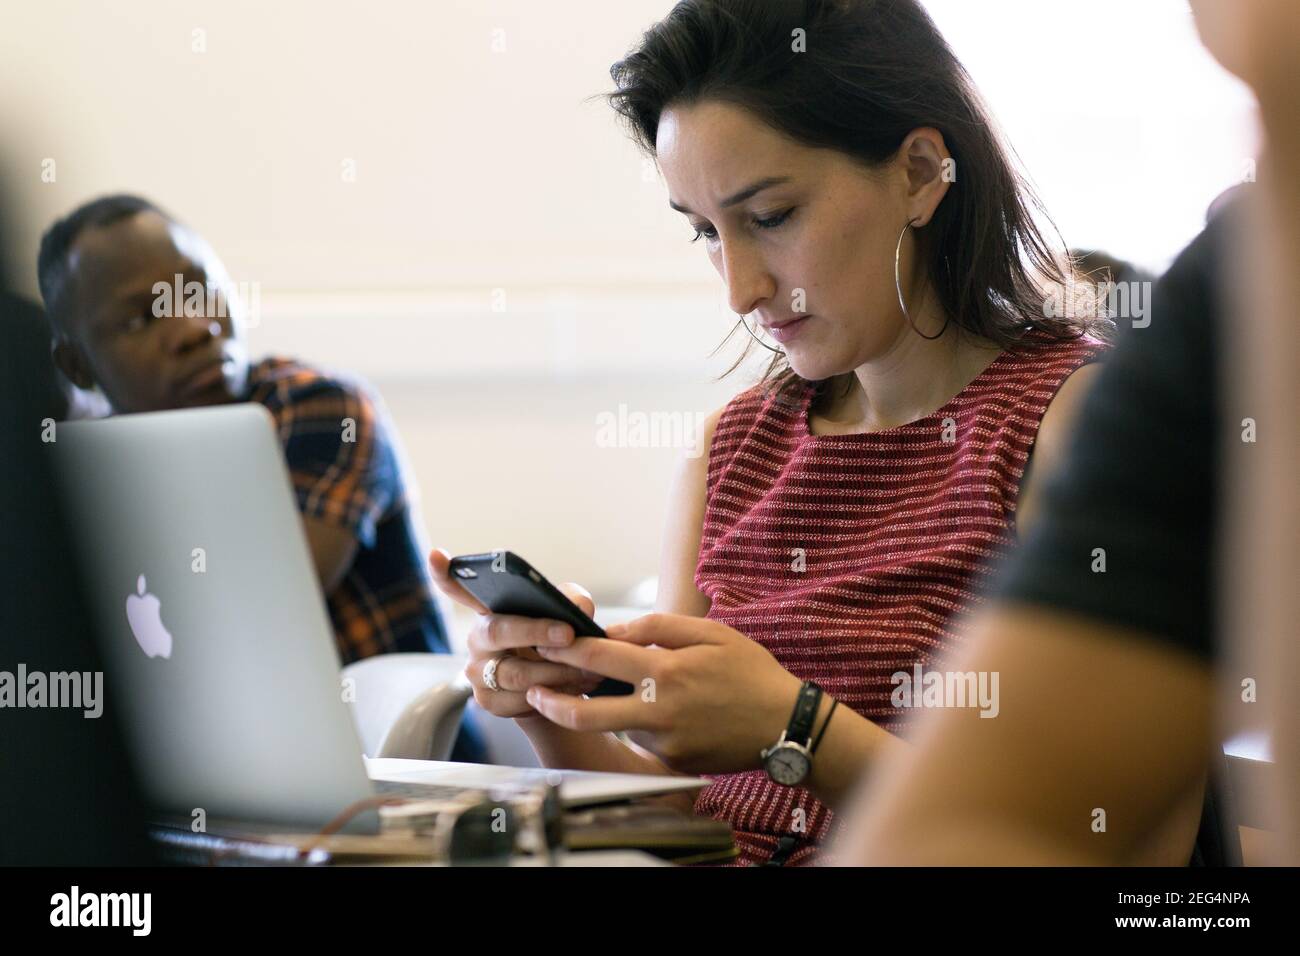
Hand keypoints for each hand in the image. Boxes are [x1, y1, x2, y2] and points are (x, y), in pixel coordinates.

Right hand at [428, 548, 603, 717]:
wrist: (557, 686)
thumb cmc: (557, 639)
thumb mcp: (567, 613)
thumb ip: (573, 602)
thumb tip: (578, 610)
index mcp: (489, 608)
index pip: (458, 588)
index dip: (443, 574)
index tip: (437, 555)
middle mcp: (477, 638)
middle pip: (498, 631)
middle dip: (536, 632)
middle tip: (569, 634)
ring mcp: (477, 671)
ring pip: (515, 673)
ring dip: (556, 671)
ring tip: (588, 668)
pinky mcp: (488, 701)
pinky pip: (521, 700)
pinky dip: (553, 694)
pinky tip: (576, 686)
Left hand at [527, 613, 802, 774]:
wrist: (785, 726)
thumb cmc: (748, 672)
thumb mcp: (710, 632)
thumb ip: (659, 627)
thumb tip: (615, 630)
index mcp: (665, 672)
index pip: (598, 659)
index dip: (565, 649)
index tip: (545, 643)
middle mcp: (658, 711)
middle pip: (586, 714)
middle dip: (551, 702)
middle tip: (533, 691)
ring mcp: (663, 742)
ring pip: (617, 724)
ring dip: (606, 709)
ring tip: (601, 689)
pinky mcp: (672, 763)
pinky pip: (642, 740)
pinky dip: (640, 723)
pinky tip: (659, 710)